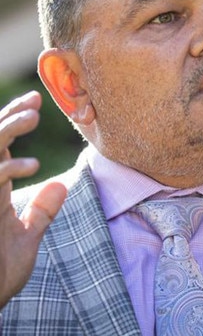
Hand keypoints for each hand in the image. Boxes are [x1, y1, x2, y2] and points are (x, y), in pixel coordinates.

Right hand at [0, 91, 66, 308]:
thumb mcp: (26, 238)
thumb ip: (41, 212)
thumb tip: (59, 185)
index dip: (13, 119)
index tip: (35, 102)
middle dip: (9, 115)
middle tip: (35, 101)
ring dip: (6, 129)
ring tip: (33, 117)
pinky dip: (9, 168)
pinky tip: (33, 166)